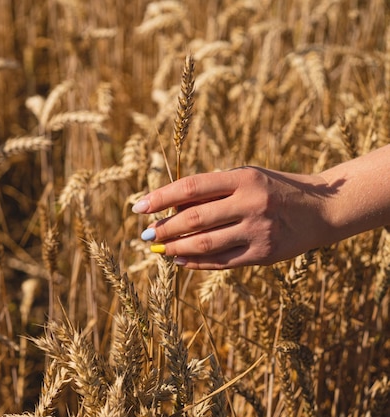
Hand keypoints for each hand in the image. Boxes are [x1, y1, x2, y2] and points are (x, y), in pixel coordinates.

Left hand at [132, 167, 336, 268]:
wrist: (322, 209)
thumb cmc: (273, 189)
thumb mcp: (246, 177)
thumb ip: (212, 190)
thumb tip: (168, 208)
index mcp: (243, 178)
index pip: (192, 186)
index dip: (161, 197)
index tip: (138, 207)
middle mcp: (251, 203)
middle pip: (194, 218)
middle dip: (164, 228)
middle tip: (146, 235)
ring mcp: (258, 230)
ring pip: (205, 243)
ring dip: (175, 248)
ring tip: (158, 249)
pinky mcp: (264, 254)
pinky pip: (221, 262)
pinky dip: (196, 263)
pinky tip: (179, 261)